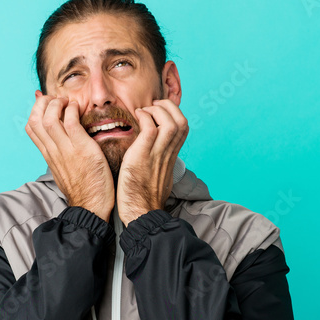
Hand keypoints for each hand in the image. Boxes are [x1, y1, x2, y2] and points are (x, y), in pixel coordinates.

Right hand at [25, 91, 114, 220]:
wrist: (91, 207)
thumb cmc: (83, 188)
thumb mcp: (65, 169)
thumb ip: (60, 152)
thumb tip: (58, 138)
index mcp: (48, 154)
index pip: (31, 127)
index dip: (36, 110)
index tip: (49, 105)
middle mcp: (53, 151)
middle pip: (35, 119)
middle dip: (43, 102)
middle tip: (57, 100)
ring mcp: (66, 150)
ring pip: (49, 118)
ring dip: (57, 103)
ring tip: (68, 102)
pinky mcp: (81, 149)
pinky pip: (70, 122)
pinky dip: (72, 110)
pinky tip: (78, 109)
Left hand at [117, 99, 188, 225]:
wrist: (140, 213)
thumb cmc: (143, 198)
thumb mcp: (156, 176)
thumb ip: (157, 162)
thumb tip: (152, 154)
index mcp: (171, 157)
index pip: (183, 128)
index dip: (174, 114)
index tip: (159, 112)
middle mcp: (168, 153)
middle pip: (182, 121)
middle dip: (169, 107)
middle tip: (153, 106)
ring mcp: (157, 154)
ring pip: (170, 122)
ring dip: (157, 110)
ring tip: (144, 111)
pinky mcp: (143, 156)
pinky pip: (151, 128)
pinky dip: (144, 117)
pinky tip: (136, 118)